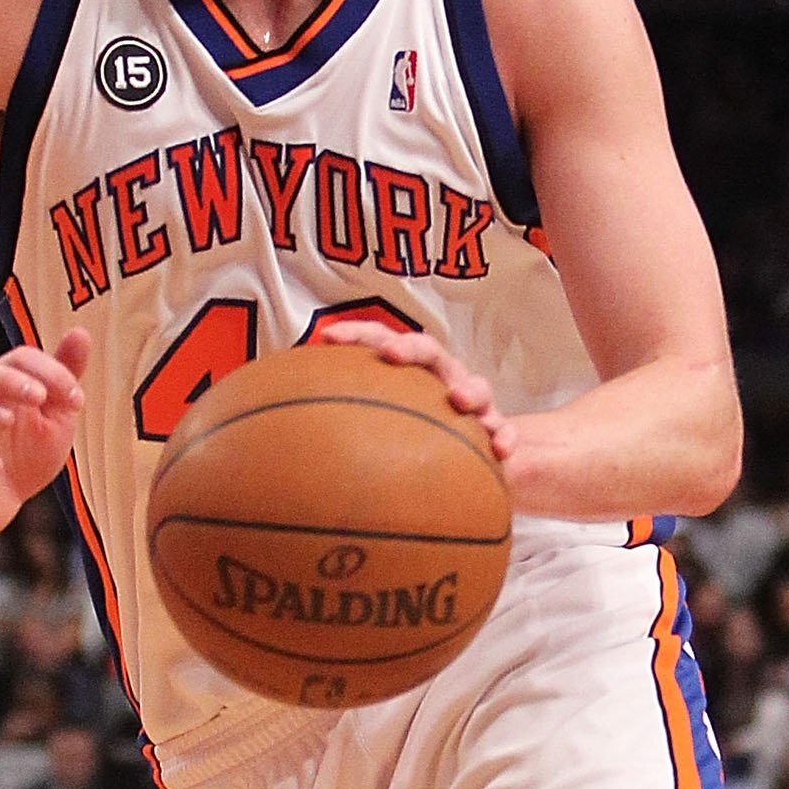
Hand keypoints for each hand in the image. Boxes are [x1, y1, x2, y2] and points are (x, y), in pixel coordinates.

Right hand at [0, 329, 89, 533]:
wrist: (5, 501)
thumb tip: (80, 333)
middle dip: (4, 378)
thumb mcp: (55, 415)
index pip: (16, 360)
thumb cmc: (28, 451)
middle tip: (38, 397)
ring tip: (6, 420)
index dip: (47, 371)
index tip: (76, 398)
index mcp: (1, 386)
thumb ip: (63, 377)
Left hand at [314, 321, 516, 466]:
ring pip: (477, 388)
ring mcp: (472, 404)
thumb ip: (340, 416)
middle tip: (390, 354)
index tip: (328, 338)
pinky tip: (500, 451)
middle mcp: (442, 378)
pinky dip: (504, 438)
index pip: (382, 339)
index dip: (357, 334)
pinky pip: (505, 432)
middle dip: (411, 349)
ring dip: (469, 392)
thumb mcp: (378, 421)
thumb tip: (282, 422)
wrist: (466, 454)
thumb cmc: (412, 432)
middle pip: (430, 352)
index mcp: (410, 369)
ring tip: (460, 402)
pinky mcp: (495, 432)